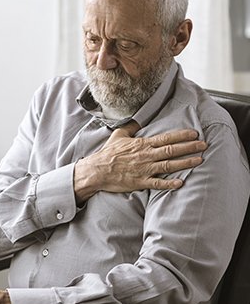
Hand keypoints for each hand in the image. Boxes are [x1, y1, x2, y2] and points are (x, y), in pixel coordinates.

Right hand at [74, 121, 206, 203]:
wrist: (98, 170)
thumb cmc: (108, 153)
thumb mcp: (119, 135)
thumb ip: (131, 127)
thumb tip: (139, 119)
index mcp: (142, 144)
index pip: (165, 138)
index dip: (181, 136)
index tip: (194, 134)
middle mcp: (146, 156)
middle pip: (171, 150)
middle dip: (189, 148)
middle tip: (204, 145)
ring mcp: (144, 169)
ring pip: (168, 165)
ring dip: (185, 163)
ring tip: (199, 160)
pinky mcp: (140, 182)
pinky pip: (157, 184)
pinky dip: (169, 184)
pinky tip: (181, 182)